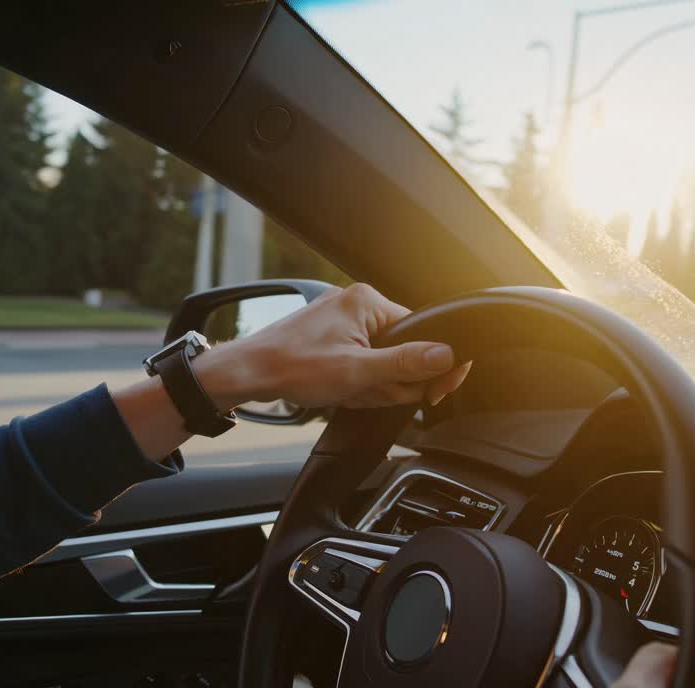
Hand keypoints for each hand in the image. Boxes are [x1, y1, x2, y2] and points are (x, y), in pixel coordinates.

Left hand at [195, 283, 470, 411]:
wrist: (250, 374)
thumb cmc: (293, 366)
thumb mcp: (357, 371)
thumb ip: (405, 363)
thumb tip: (445, 355)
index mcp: (367, 301)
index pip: (421, 332)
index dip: (429, 365)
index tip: (436, 390)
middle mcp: (357, 304)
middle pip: (402, 350)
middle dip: (389, 380)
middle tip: (366, 392)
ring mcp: (343, 321)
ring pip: (381, 362)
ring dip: (370, 385)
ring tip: (345, 391)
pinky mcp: (332, 337)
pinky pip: (361, 363)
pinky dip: (355, 383)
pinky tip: (339, 391)